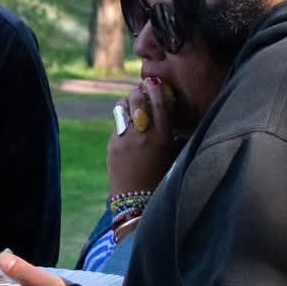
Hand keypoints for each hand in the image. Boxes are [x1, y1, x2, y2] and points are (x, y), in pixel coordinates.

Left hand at [107, 79, 175, 195]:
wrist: (138, 202)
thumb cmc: (162, 179)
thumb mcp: (173, 155)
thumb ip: (173, 133)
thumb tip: (169, 114)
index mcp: (163, 136)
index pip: (159, 102)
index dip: (156, 88)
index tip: (154, 83)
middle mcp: (144, 134)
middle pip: (138, 99)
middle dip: (138, 92)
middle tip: (140, 92)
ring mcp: (126, 139)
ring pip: (122, 108)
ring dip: (127, 103)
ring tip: (131, 106)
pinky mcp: (112, 145)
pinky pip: (117, 125)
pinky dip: (122, 122)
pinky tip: (127, 129)